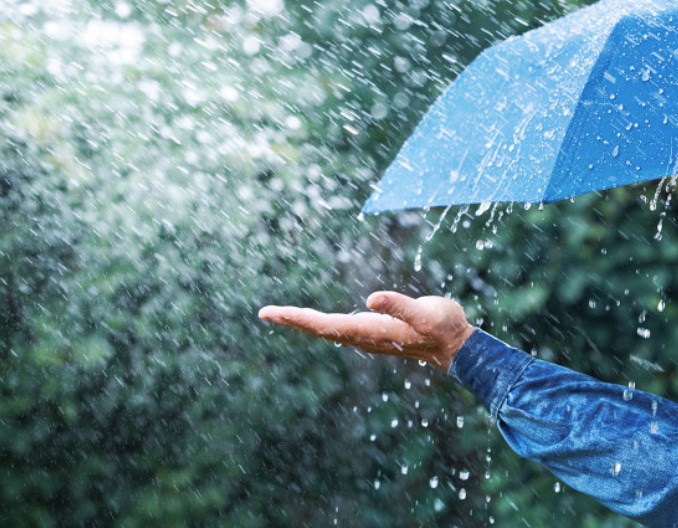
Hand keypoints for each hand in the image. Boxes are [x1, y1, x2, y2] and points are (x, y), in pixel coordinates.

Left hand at [258, 291, 474, 371]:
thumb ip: (400, 306)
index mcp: (369, 331)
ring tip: (280, 315)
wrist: (455, 347)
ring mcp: (367, 337)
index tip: (271, 313)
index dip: (297, 318)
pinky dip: (320, 323)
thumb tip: (372, 299)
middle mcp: (363, 337)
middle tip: (264, 313)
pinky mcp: (373, 332)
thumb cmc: (443, 327)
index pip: (324, 325)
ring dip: (303, 322)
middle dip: (292, 320)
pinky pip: (338, 328)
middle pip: (319, 329)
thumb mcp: (426, 313)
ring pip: (327, 330)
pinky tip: (314, 321)